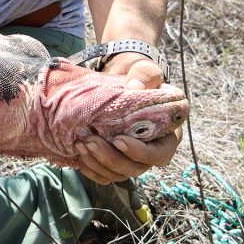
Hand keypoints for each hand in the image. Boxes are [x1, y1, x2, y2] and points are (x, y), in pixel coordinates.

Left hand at [76, 53, 182, 183]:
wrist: (116, 80)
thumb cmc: (135, 76)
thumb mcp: (143, 69)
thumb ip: (145, 75)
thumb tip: (135, 87)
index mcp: (166, 134)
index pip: (160, 155)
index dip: (140, 153)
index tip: (118, 140)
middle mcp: (150, 151)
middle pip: (135, 169)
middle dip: (111, 159)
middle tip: (90, 140)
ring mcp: (131, 157)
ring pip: (118, 174)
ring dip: (97, 163)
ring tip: (80, 144)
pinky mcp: (113, 159)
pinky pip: (104, 175)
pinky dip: (91, 169)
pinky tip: (78, 155)